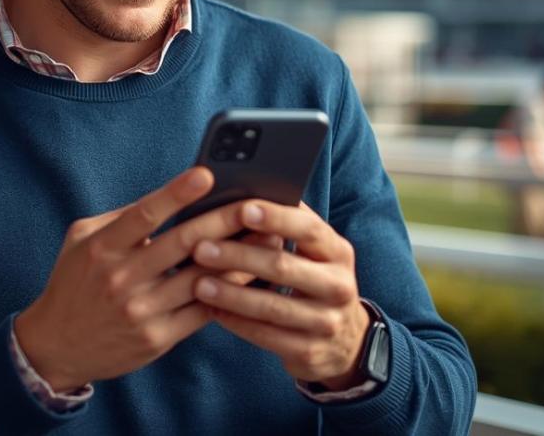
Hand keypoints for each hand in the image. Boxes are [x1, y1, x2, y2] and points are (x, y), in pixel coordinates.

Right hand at [14, 167, 281, 391]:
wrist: (57, 345)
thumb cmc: (75, 282)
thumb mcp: (82, 240)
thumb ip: (123, 218)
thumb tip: (170, 197)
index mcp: (103, 247)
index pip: (144, 214)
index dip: (176, 193)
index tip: (207, 174)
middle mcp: (121, 278)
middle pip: (183, 243)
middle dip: (225, 220)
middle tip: (257, 204)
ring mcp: (141, 310)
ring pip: (201, 278)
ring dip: (238, 257)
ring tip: (267, 238)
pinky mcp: (156, 338)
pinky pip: (202, 310)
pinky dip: (229, 291)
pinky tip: (251, 276)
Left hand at [190, 201, 371, 388]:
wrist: (346, 341)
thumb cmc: (315, 280)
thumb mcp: (315, 254)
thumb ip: (288, 227)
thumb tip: (243, 193)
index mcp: (338, 252)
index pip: (308, 228)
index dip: (276, 218)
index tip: (242, 209)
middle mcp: (338, 285)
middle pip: (283, 267)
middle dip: (238, 256)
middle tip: (200, 248)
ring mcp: (325, 322)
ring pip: (271, 306)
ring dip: (231, 293)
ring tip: (197, 283)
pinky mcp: (309, 351)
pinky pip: (265, 336)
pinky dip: (236, 322)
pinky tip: (212, 310)